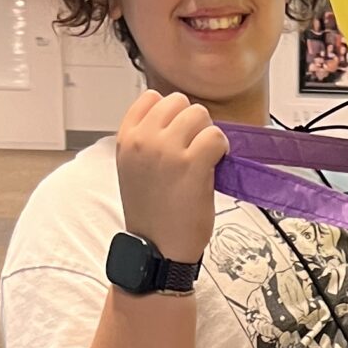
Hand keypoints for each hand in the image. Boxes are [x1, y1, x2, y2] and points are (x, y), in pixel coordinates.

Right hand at [114, 89, 228, 265]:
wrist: (157, 249)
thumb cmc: (152, 213)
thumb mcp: (134, 169)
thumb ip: (148, 140)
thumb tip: (178, 119)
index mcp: (126, 138)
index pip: (151, 97)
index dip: (171, 114)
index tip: (176, 136)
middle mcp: (143, 139)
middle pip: (179, 102)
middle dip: (191, 124)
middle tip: (192, 152)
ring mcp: (167, 150)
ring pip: (200, 114)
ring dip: (207, 136)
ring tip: (203, 161)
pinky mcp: (192, 164)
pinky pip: (217, 136)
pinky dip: (222, 149)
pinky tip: (214, 168)